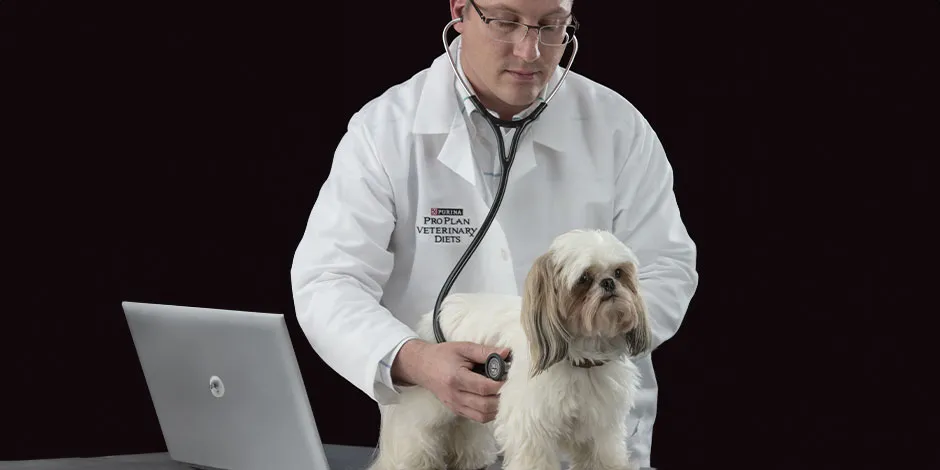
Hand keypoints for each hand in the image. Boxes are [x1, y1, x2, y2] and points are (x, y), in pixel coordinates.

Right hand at [392, 339, 510, 422]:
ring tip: (504, 395)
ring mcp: (455, 406)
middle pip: (485, 405)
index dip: (501, 385)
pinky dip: (489, 412)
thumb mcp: (463, 348)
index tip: (511, 377)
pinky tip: (494, 401)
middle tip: (511, 388)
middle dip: (502, 398)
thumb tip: (506, 353)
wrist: (421, 367)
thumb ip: (485, 351)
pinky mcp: (456, 411)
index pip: (484, 387)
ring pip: (482, 416)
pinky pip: (477, 418)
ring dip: (497, 408)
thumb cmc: (442, 355)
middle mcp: (455, 396)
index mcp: (456, 378)